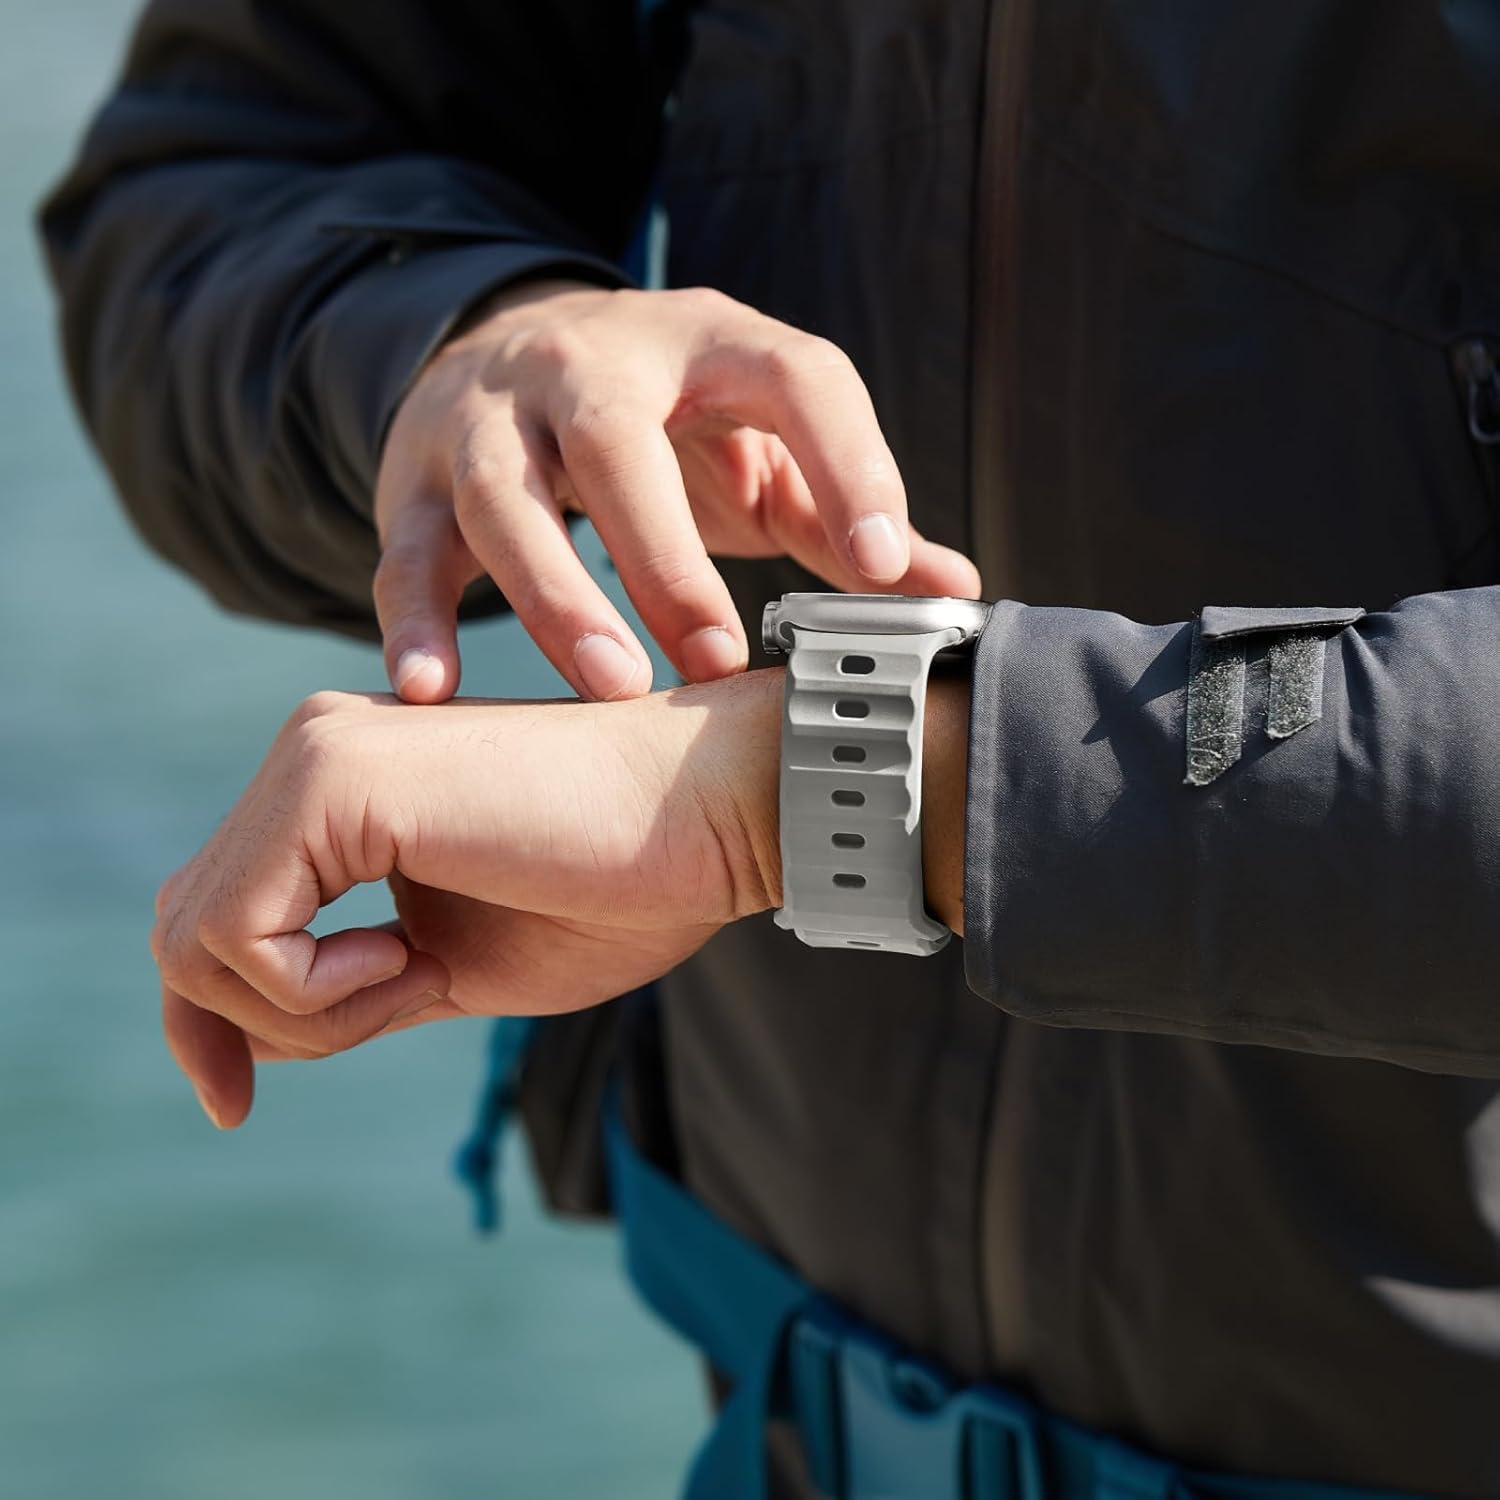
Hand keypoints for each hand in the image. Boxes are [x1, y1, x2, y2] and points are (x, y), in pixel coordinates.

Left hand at [150, 672, 784, 1128]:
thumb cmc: (616, 888)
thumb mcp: (451, 964)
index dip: (203, 1024)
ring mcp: (318, 757)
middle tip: (399, 1002)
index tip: (232, 1106)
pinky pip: (236, 933)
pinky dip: (310, 990)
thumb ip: (345, 984)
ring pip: (196, 939)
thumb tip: (238, 1041)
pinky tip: (411, 961)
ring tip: (420, 975)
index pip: (213, 912)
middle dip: (253, 1027)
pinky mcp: (337, 779)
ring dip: (303, 1010)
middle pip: (184, 931)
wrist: (713, 816)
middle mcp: (313, 754)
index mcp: (343, 789)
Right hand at [374, 280, 980, 702]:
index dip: (845, 461)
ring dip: (555, 593)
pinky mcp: (414, 473)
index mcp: (707, 344)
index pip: (792, 376)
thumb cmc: (674, 424)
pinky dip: (413, 616)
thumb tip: (952, 593)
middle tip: (716, 662)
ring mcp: (490, 414)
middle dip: (666, 552)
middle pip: (616, 440)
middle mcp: (589, 363)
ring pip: (505, 494)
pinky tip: (429, 692)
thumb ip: (847, 512)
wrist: (516, 349)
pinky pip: (403, 546)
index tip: (876, 569)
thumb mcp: (764, 448)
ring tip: (612, 688)